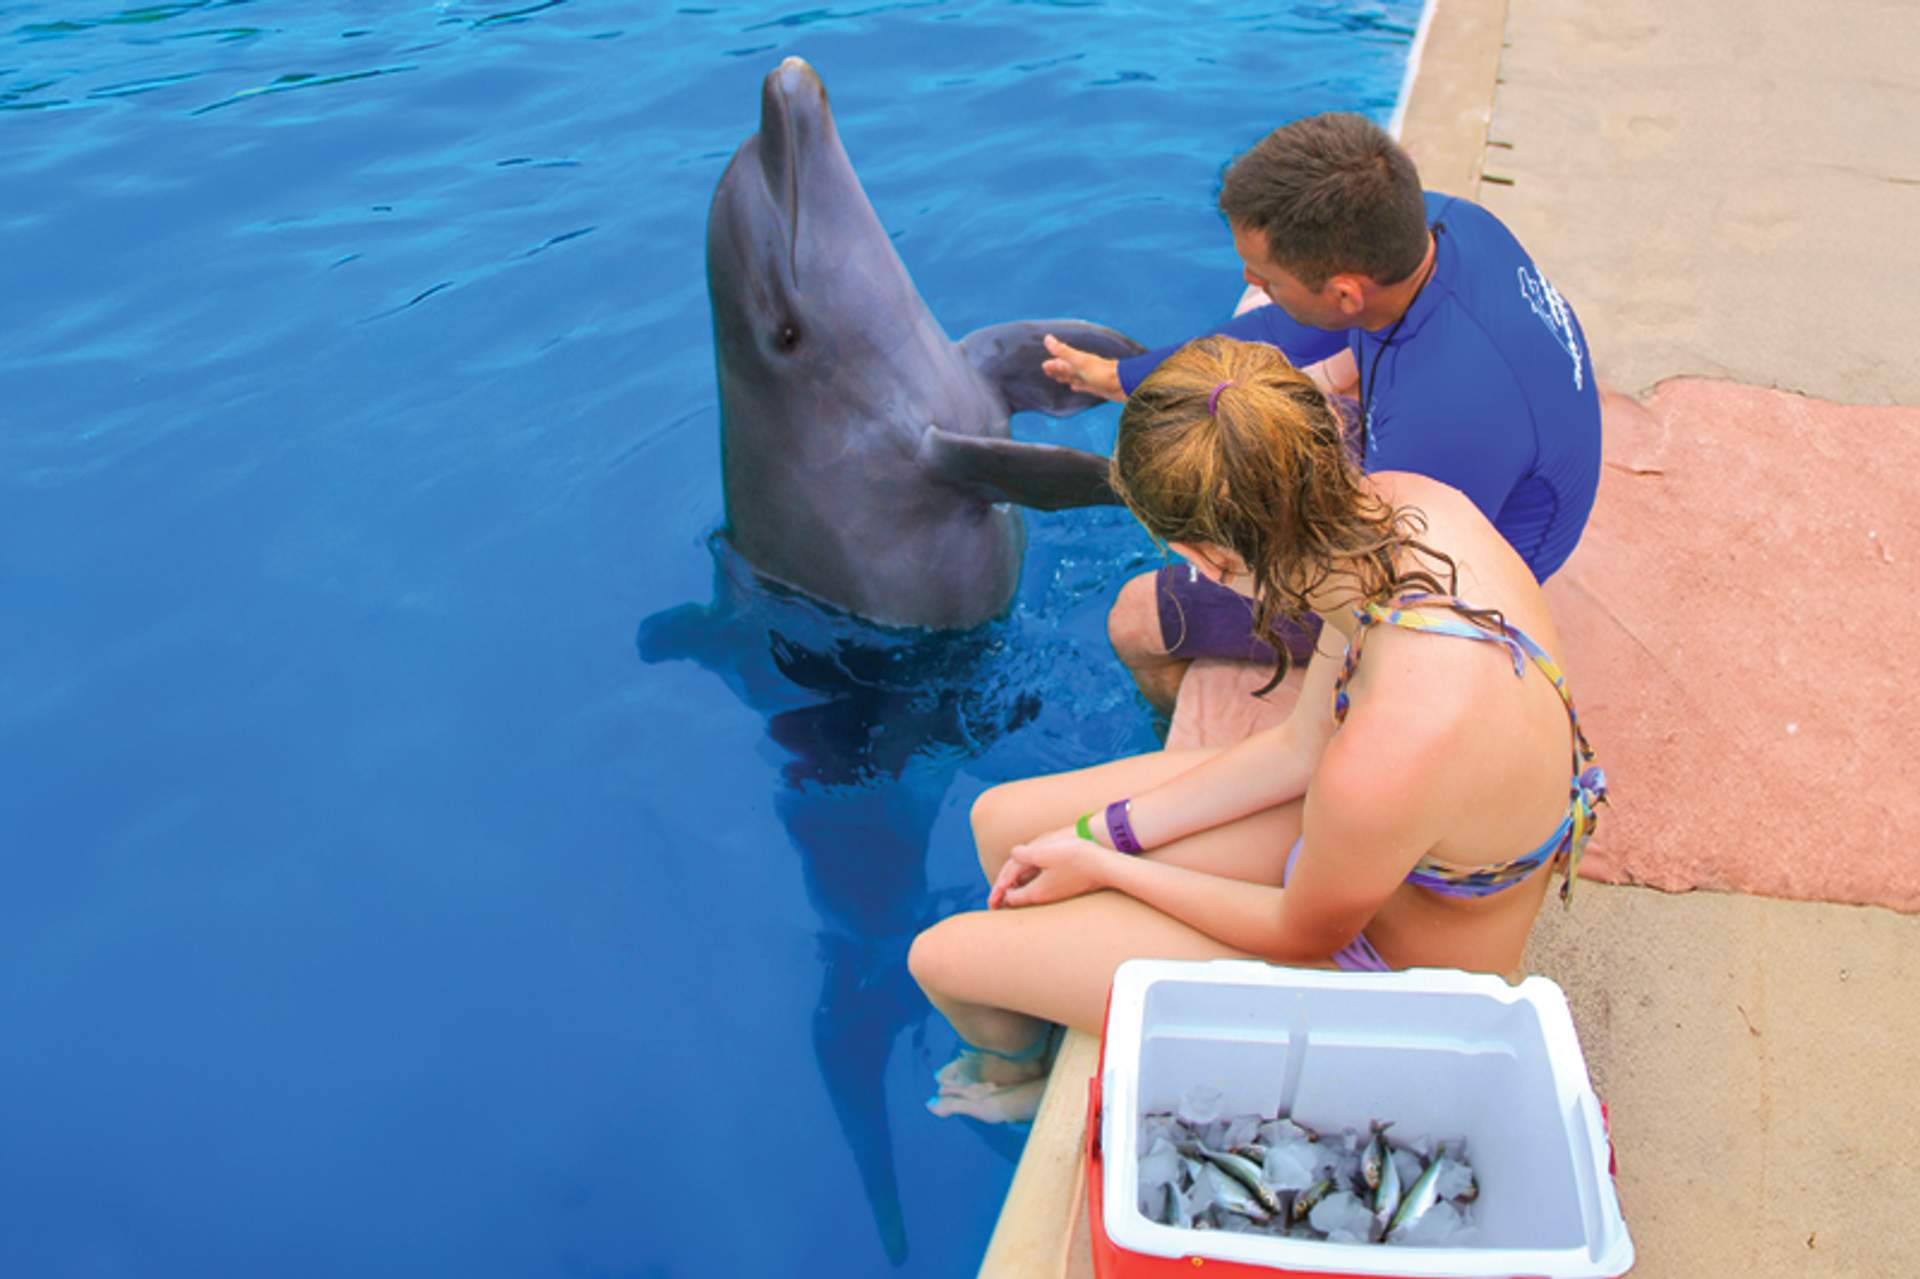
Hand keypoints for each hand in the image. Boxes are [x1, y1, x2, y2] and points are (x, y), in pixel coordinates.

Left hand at [990, 824, 1104, 908]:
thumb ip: (1023, 854)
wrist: (1105, 867)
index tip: (994, 890)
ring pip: (1031, 896)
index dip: (1000, 891)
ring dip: (1019, 892)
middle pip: (1020, 900)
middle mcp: (1045, 897)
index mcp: (1036, 892)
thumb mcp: (1044, 852)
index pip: (1011, 897)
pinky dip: (1031, 888)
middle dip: (1007, 897)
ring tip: (1011, 890)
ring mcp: (1056, 895)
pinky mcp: (1065, 890)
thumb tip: (1013, 854)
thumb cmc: (1076, 858)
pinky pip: (1042, 891)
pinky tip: (1034, 880)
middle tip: (995, 901)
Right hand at [1041, 334, 1124, 402]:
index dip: (1054, 364)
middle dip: (1058, 370)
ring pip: (1075, 377)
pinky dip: (1078, 386)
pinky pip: (1084, 386)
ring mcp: (1091, 378)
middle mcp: (1085, 369)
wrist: (1123, 384)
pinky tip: (1074, 387)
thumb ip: (1063, 351)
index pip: (1063, 362)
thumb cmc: (1101, 372)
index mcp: (1079, 361)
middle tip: (1047, 371)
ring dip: (1066, 377)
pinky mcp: (1097, 387)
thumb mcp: (1079, 361)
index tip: (1044, 366)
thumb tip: (1047, 338)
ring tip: (1058, 378)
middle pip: (1068, 369)